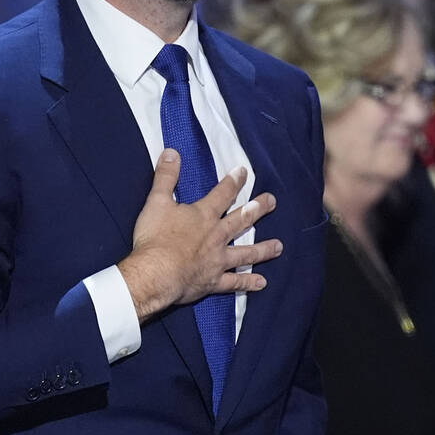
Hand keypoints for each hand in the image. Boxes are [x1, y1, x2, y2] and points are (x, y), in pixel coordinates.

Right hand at [119, 148, 281, 321]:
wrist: (156, 274)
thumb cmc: (155, 238)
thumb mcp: (156, 201)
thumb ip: (165, 176)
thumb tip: (172, 152)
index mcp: (203, 215)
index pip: (222, 193)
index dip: (233, 181)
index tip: (244, 172)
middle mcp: (216, 236)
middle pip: (242, 220)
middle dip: (258, 209)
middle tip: (272, 201)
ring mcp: (217, 260)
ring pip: (245, 253)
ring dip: (263, 249)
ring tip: (279, 246)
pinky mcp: (213, 281)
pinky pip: (235, 283)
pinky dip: (248, 283)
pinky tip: (262, 283)